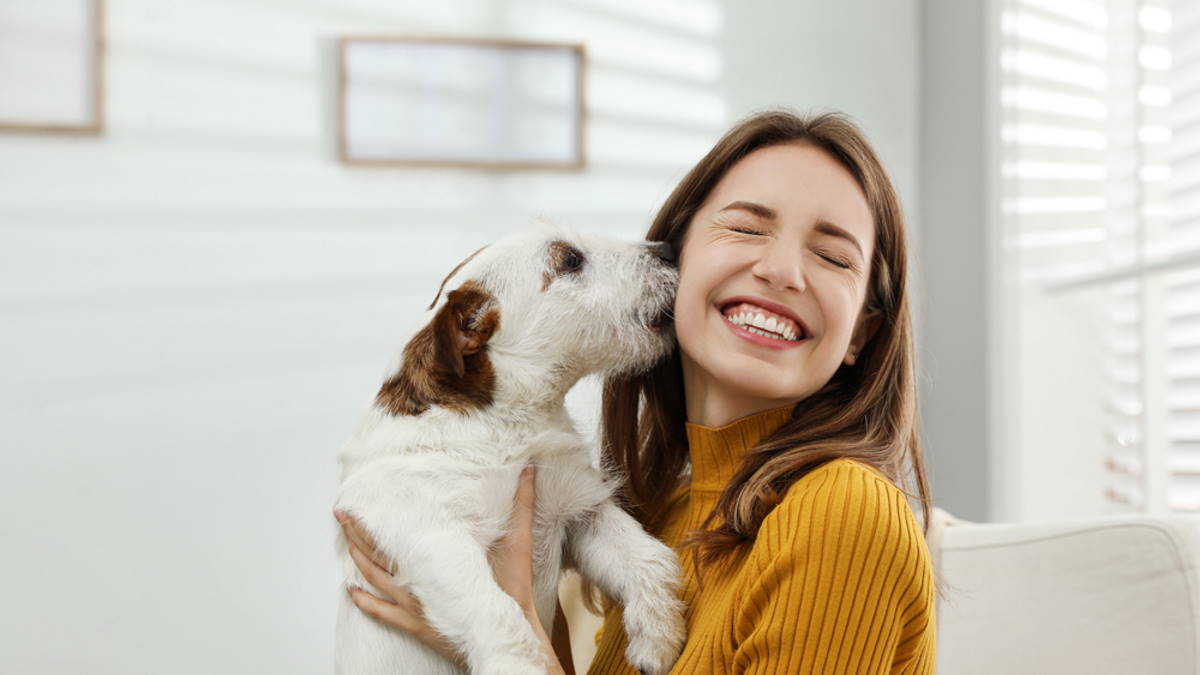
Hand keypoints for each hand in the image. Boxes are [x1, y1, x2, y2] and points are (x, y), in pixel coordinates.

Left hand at [336, 464, 567, 672]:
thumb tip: (529, 469)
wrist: (505, 630)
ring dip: (356, 559)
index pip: (394, 533)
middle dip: (357, 532)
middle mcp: (417, 578)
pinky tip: (351, 592)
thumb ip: (523, 503)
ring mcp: (412, 603)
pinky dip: (364, 601)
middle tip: (340, 514)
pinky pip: (381, 612)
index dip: (373, 518)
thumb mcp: (518, 540)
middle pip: (377, 552)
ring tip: (344, 542)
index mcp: (434, 558)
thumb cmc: (510, 588)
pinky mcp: (414, 624)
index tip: (358, 501)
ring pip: (374, 578)